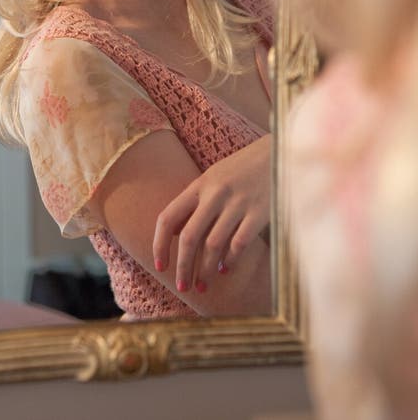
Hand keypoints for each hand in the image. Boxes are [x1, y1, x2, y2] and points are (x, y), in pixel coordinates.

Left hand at [152, 135, 271, 291]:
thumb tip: (173, 232)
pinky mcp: (260, 212)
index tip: (159, 266)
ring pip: (213, 245)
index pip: (168, 217)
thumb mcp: (214, 177)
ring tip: (202, 286)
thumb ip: (194, 202)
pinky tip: (226, 269)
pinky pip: (239, 243)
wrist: (280, 151)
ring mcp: (238, 203)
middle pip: (189, 237)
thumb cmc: (243, 168)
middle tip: (181, 287)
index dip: (159, 244)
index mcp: (200, 184)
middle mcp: (215, 193)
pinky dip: (230, 260)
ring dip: (205, 271)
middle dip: (182, 267)